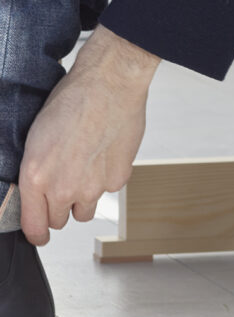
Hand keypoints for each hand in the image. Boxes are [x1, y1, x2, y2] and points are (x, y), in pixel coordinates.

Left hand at [18, 25, 160, 245]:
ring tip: (87, 165)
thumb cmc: (73, 100)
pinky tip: (105, 153)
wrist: (110, 84)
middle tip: (65, 181)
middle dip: (61, 206)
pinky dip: (106, 178)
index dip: (37, 232)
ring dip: (84, 196)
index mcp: (36, 176)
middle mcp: (64, 187)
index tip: (40, 232)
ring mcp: (93, 187)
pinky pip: (108, 190)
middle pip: (61, 221)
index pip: (34, 225)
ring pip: (85, 210)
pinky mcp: (117, 180)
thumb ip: (37, 173)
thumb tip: (38, 192)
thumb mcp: (37, 136)